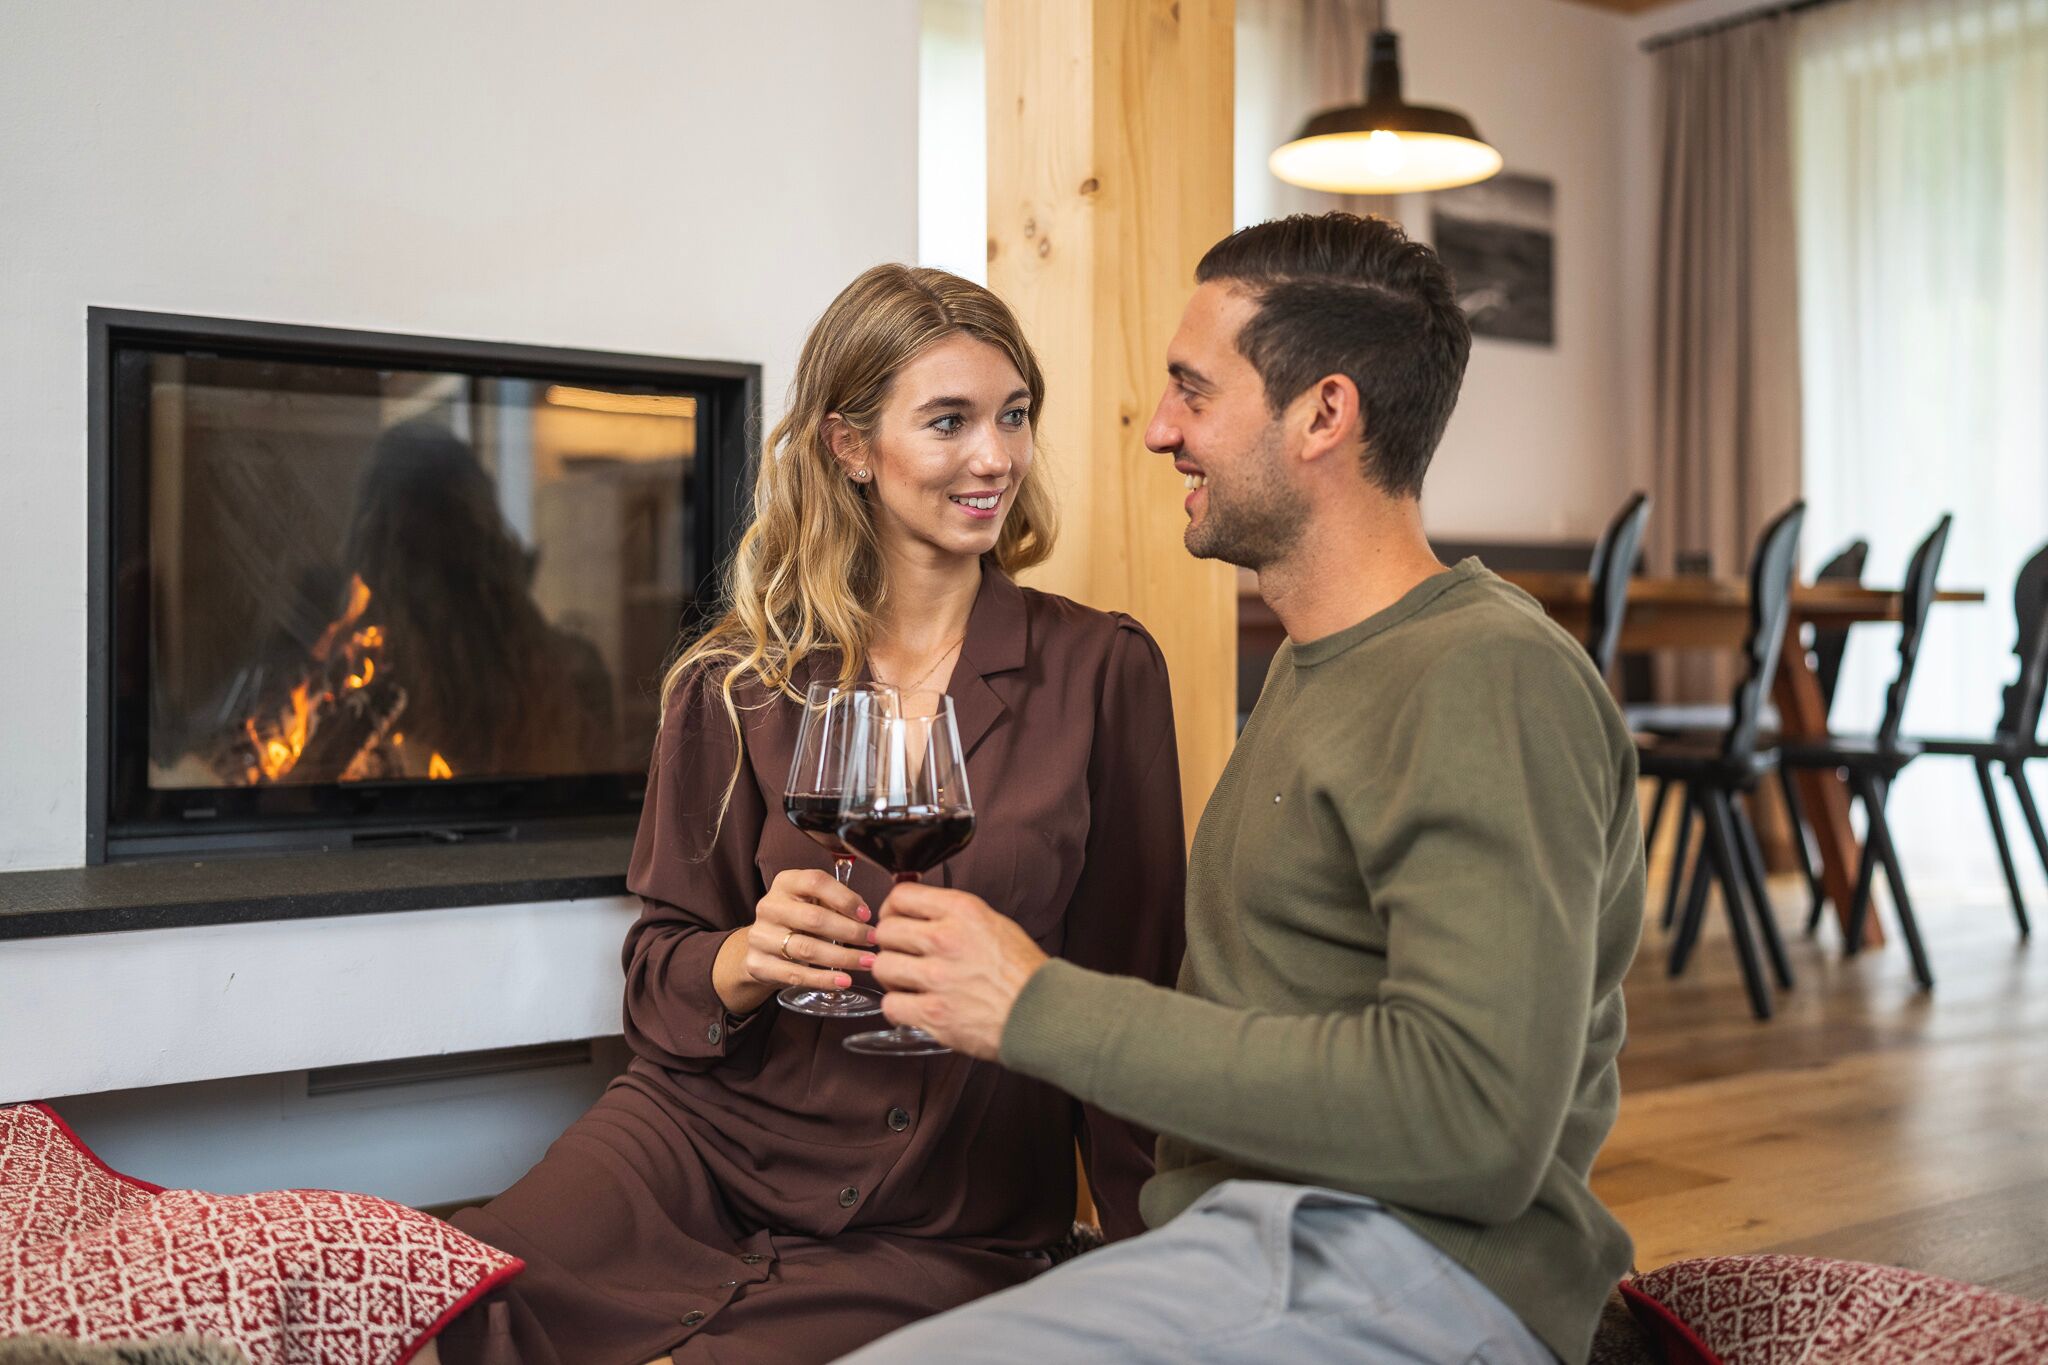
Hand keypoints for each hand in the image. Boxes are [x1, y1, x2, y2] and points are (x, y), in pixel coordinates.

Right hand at [711, 869, 877, 1015]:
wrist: (762, 947)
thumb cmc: (798, 920)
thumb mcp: (812, 902)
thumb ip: (835, 902)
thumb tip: (865, 915)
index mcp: (786, 883)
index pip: (816, 882)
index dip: (844, 898)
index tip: (866, 915)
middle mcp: (770, 906)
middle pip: (814, 918)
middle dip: (850, 931)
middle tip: (872, 940)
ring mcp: (761, 936)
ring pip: (806, 948)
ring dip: (842, 957)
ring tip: (867, 962)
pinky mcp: (758, 964)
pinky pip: (795, 974)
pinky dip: (823, 979)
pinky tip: (844, 981)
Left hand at [870, 883, 1048, 1059]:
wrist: (1043, 1013)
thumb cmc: (1024, 972)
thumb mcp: (994, 924)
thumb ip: (954, 916)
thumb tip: (918, 912)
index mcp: (963, 911)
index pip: (901, 896)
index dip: (892, 908)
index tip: (895, 918)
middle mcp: (945, 940)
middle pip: (885, 930)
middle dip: (890, 943)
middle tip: (902, 953)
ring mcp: (937, 978)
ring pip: (882, 966)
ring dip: (892, 975)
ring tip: (909, 981)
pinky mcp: (933, 1014)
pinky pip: (891, 1005)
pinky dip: (899, 1008)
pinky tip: (914, 1006)